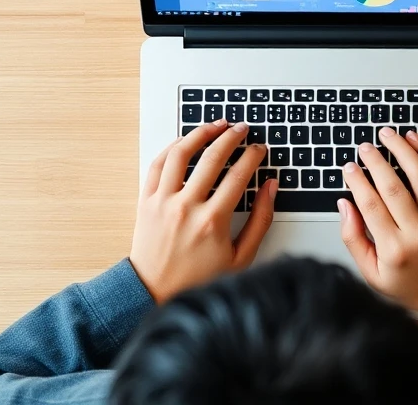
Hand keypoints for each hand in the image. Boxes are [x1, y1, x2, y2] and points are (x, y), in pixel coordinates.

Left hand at [131, 120, 277, 302]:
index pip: (238, 176)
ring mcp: (163, 202)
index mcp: (212, 222)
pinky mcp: (146, 201)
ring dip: (200, 133)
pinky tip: (185, 141)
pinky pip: (157, 164)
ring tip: (215, 125)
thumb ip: (260, 220)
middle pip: (212, 158)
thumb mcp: (240, 257)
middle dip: (231, 137)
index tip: (259, 149)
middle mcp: (186, 208)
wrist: (153, 292)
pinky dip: (171, 148)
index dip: (253, 156)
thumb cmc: (197, 279)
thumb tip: (270, 188)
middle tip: (241, 129)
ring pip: (181, 154)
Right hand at [338, 127, 417, 333]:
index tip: (349, 168)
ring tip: (387, 134)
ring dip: (401, 149)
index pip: (369, 205)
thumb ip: (354, 240)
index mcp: (394, 250)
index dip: (356, 181)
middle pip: (391, 185)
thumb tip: (344, 205)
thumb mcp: (374, 275)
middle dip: (374, 161)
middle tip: (364, 147)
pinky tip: (415, 141)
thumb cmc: (414, 287)